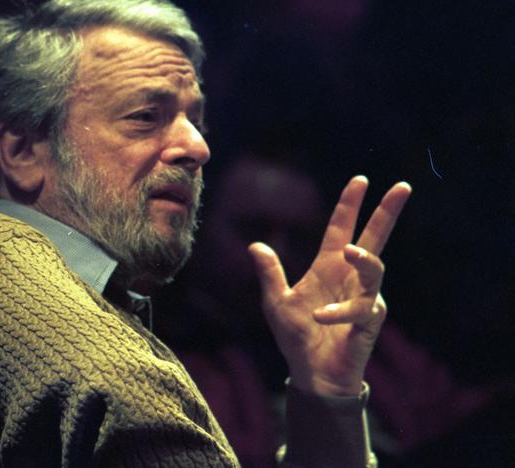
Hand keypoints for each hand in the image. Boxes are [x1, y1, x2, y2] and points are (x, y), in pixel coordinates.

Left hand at [248, 176, 410, 395]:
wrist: (310, 373)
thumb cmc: (297, 336)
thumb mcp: (276, 302)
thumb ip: (270, 274)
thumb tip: (255, 245)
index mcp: (328, 267)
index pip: (341, 229)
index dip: (350, 205)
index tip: (360, 180)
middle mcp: (350, 278)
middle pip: (374, 239)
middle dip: (387, 213)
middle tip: (402, 187)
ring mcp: (363, 298)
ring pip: (374, 271)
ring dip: (364, 260)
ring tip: (351, 251)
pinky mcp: (368, 323)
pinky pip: (360, 311)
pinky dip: (339, 312)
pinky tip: (321, 316)